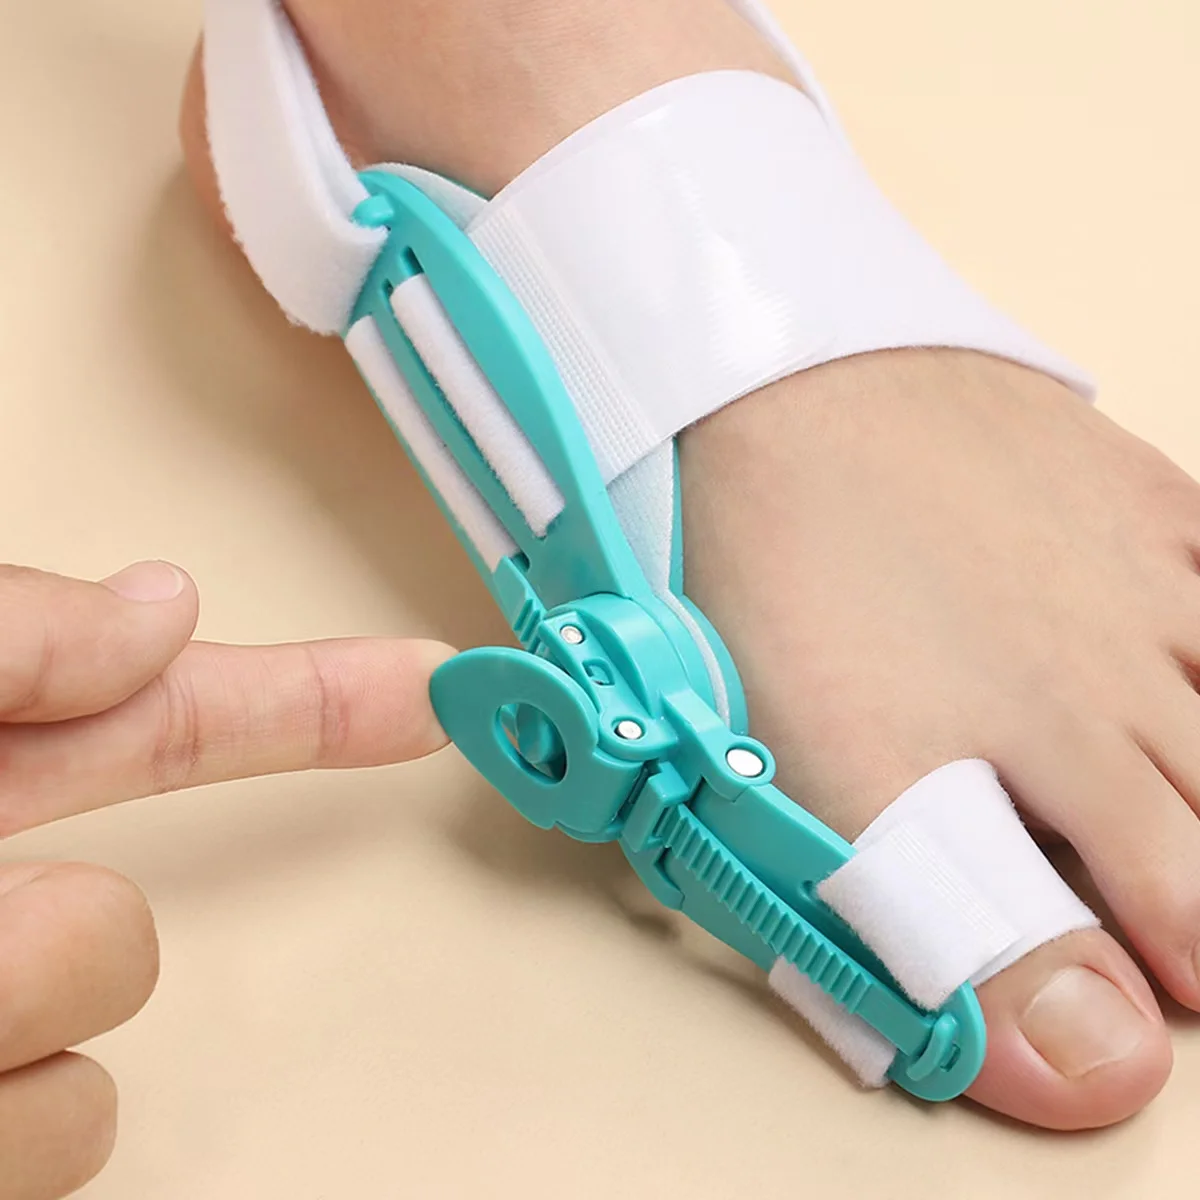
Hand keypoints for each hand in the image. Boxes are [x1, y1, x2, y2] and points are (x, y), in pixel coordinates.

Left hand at [0, 561, 450, 1199]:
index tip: (421, 690)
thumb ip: (19, 633)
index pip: (164, 722)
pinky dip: (3, 1106)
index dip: (301, 700)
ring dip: (19, 984)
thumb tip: (159, 610)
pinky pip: (71, 1132)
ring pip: (106, 1006)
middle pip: (136, 901)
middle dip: (55, 932)